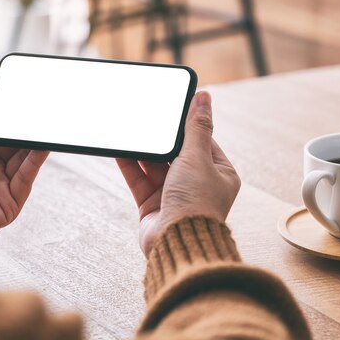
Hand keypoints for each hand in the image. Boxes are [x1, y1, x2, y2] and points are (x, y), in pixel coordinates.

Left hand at [0, 77, 48, 233]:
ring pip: (25, 159)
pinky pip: (27, 176)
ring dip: (35, 143)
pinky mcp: (12, 200)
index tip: (23, 102)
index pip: (0, 132)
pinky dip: (36, 160)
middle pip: (15, 145)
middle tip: (38, 112)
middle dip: (26, 130)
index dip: (11, 119)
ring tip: (45, 125)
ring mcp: (2, 184)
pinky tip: (43, 145)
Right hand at [117, 91, 239, 255]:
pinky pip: (140, 180)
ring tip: (131, 131)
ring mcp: (174, 196)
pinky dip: (130, 166)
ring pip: (155, 166)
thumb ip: (196, 126)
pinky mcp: (153, 206)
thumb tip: (204, 96)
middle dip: (161, 139)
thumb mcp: (197, 157)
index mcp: (219, 174)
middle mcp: (198, 184)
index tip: (172, 108)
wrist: (177, 244)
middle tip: (147, 118)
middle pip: (176, 154)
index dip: (187, 126)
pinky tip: (120, 150)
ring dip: (144, 151)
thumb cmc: (196, 203)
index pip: (202, 141)